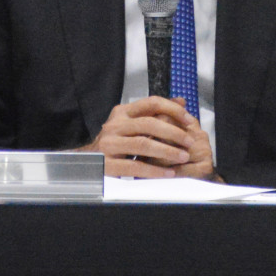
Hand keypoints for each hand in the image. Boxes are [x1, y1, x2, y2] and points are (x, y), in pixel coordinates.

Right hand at [77, 97, 214, 179]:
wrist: (86, 160)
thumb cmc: (116, 141)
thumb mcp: (132, 123)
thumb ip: (155, 113)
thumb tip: (181, 102)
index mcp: (122, 112)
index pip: (151, 103)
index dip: (173, 109)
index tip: (189, 120)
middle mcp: (114, 125)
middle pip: (149, 124)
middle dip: (173, 133)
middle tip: (190, 141)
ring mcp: (109, 145)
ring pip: (143, 145)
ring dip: (167, 151)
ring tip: (183, 157)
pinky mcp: (107, 164)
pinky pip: (134, 167)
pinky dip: (154, 171)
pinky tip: (168, 173)